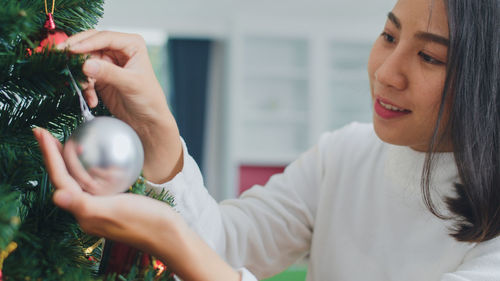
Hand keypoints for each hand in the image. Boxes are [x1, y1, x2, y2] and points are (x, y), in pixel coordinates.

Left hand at [33, 127, 240, 280]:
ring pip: (80, 180)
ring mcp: (101, 206)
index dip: (48, 156)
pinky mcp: (114, 203)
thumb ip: (81, 204)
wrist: (168, 234)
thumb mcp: (113, 210)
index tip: (41, 132)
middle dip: (54, 156)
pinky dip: (95, 167)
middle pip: (65, 178)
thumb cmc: (143, 221)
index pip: (60, 179)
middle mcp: (88, 210)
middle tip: (47, 133)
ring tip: (69, 140)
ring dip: (71, 160)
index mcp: (83, 212)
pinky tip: (103, 156)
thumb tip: (55, 195)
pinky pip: (99, 182)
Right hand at [59, 30, 181, 182]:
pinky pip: (85, 76)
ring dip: (82, 76)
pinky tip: (92, 100)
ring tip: (87, 90)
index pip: (105, 37)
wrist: (147, 121)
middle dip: (76, 53)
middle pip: (90, 44)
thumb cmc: (148, 99)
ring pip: (85, 61)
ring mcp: (109, 62)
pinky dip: (86, 88)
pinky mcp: (101, 76)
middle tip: (59, 58)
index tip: (70, 50)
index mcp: (132, 44)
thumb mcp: (130, 84)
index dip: (86, 42)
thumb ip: (108, 73)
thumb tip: (85, 63)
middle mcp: (119, 50)